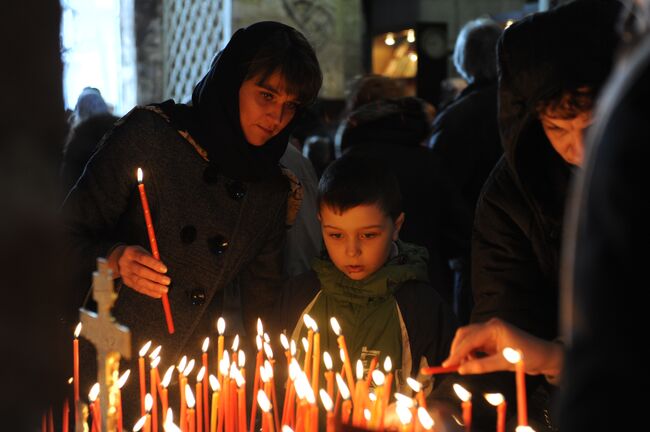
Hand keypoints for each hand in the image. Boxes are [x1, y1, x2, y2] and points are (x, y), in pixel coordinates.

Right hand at [108, 245, 169, 297]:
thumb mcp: (145, 253)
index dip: (154, 264)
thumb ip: (153, 260)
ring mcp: (125, 274)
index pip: (143, 258)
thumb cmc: (139, 255)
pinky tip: (158, 294)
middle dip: (156, 277)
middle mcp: (126, 263)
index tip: (165, 270)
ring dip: (154, 287)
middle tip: (168, 281)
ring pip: (139, 282)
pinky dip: (149, 292)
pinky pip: (138, 288)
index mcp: (131, 252)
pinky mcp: (126, 282)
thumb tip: (164, 272)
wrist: (121, 259)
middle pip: (141, 271)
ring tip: (165, 290)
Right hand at [442, 318, 562, 377]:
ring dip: (463, 352)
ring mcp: (491, 331)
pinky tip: (471, 363)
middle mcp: (490, 326)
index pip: (469, 339)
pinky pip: (475, 344)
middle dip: (457, 349)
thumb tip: (461, 370)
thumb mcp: (505, 363)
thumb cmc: (529, 356)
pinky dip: (470, 353)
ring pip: (468, 338)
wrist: (545, 356)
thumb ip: (481, 366)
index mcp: (494, 327)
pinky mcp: (492, 339)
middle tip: (451, 365)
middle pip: (465, 334)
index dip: (456, 352)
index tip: (447, 364)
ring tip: (463, 366)